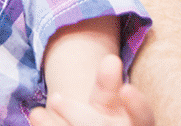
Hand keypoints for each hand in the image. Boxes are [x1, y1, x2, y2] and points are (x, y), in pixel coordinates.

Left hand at [30, 55, 153, 125]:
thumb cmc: (104, 118)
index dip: (137, 105)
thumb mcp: (108, 102)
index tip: (126, 88)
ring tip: (37, 112)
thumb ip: (108, 84)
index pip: (143, 117)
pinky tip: (38, 116)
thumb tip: (111, 60)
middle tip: (55, 98)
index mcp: (136, 124)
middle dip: (80, 116)